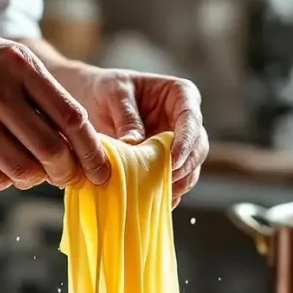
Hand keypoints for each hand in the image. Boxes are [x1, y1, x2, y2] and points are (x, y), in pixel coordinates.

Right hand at [0, 17, 109, 189]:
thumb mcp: (11, 60)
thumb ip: (44, 95)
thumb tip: (81, 144)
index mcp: (20, 65)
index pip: (73, 118)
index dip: (92, 151)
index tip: (100, 170)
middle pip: (51, 151)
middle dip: (67, 173)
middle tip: (68, 177)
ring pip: (21, 171)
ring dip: (35, 180)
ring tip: (33, 172)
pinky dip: (3, 181)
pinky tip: (2, 169)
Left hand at [53, 64, 208, 204]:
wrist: (93, 102)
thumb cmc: (106, 90)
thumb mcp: (113, 94)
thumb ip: (127, 118)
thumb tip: (134, 144)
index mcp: (180, 95)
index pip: (191, 119)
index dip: (186, 142)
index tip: (173, 161)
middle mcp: (185, 121)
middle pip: (198, 147)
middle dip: (185, 167)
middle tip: (165, 181)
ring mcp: (179, 144)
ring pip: (191, 168)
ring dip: (178, 183)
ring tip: (158, 195)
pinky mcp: (167, 164)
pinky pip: (175, 182)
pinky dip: (166, 193)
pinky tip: (154, 202)